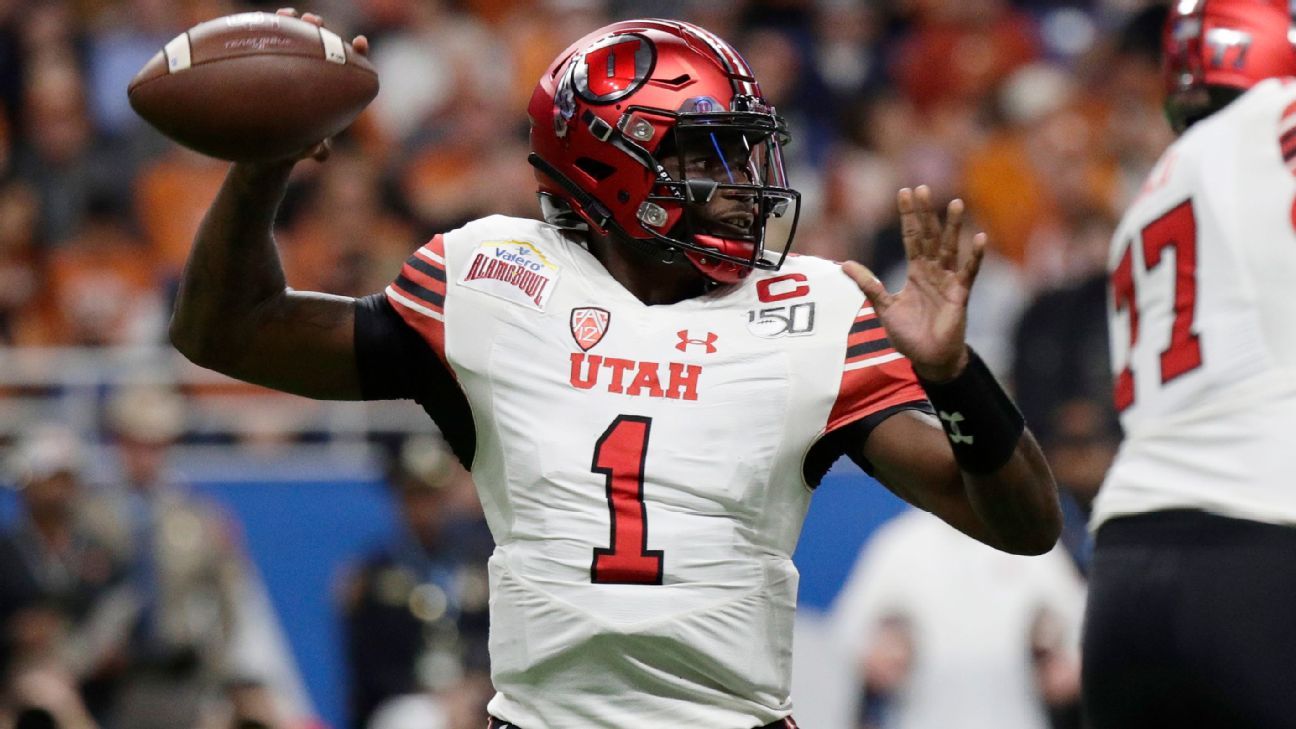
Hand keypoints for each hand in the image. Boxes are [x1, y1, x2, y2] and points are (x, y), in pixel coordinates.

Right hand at [271, 7, 369, 164]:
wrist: (270, 146)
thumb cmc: (295, 146)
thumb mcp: (306, 150)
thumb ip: (316, 150)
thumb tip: (320, 152)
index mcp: (333, 91)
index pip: (351, 67)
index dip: (358, 53)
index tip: (359, 42)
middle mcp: (316, 76)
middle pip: (325, 46)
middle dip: (323, 31)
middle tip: (315, 22)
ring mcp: (295, 69)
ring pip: (300, 41)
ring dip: (298, 24)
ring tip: (291, 14)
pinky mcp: (274, 65)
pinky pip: (274, 45)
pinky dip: (272, 31)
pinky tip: (268, 20)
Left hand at [841, 185, 985, 381]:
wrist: (928, 358)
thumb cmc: (909, 334)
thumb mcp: (883, 306)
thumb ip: (867, 284)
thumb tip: (844, 264)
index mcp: (915, 271)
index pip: (911, 236)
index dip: (908, 216)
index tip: (905, 192)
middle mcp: (933, 271)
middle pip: (929, 236)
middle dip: (925, 213)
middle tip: (922, 188)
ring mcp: (948, 280)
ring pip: (950, 247)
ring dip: (952, 226)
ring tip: (955, 203)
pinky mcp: (960, 294)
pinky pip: (969, 271)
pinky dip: (975, 255)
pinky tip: (980, 237)